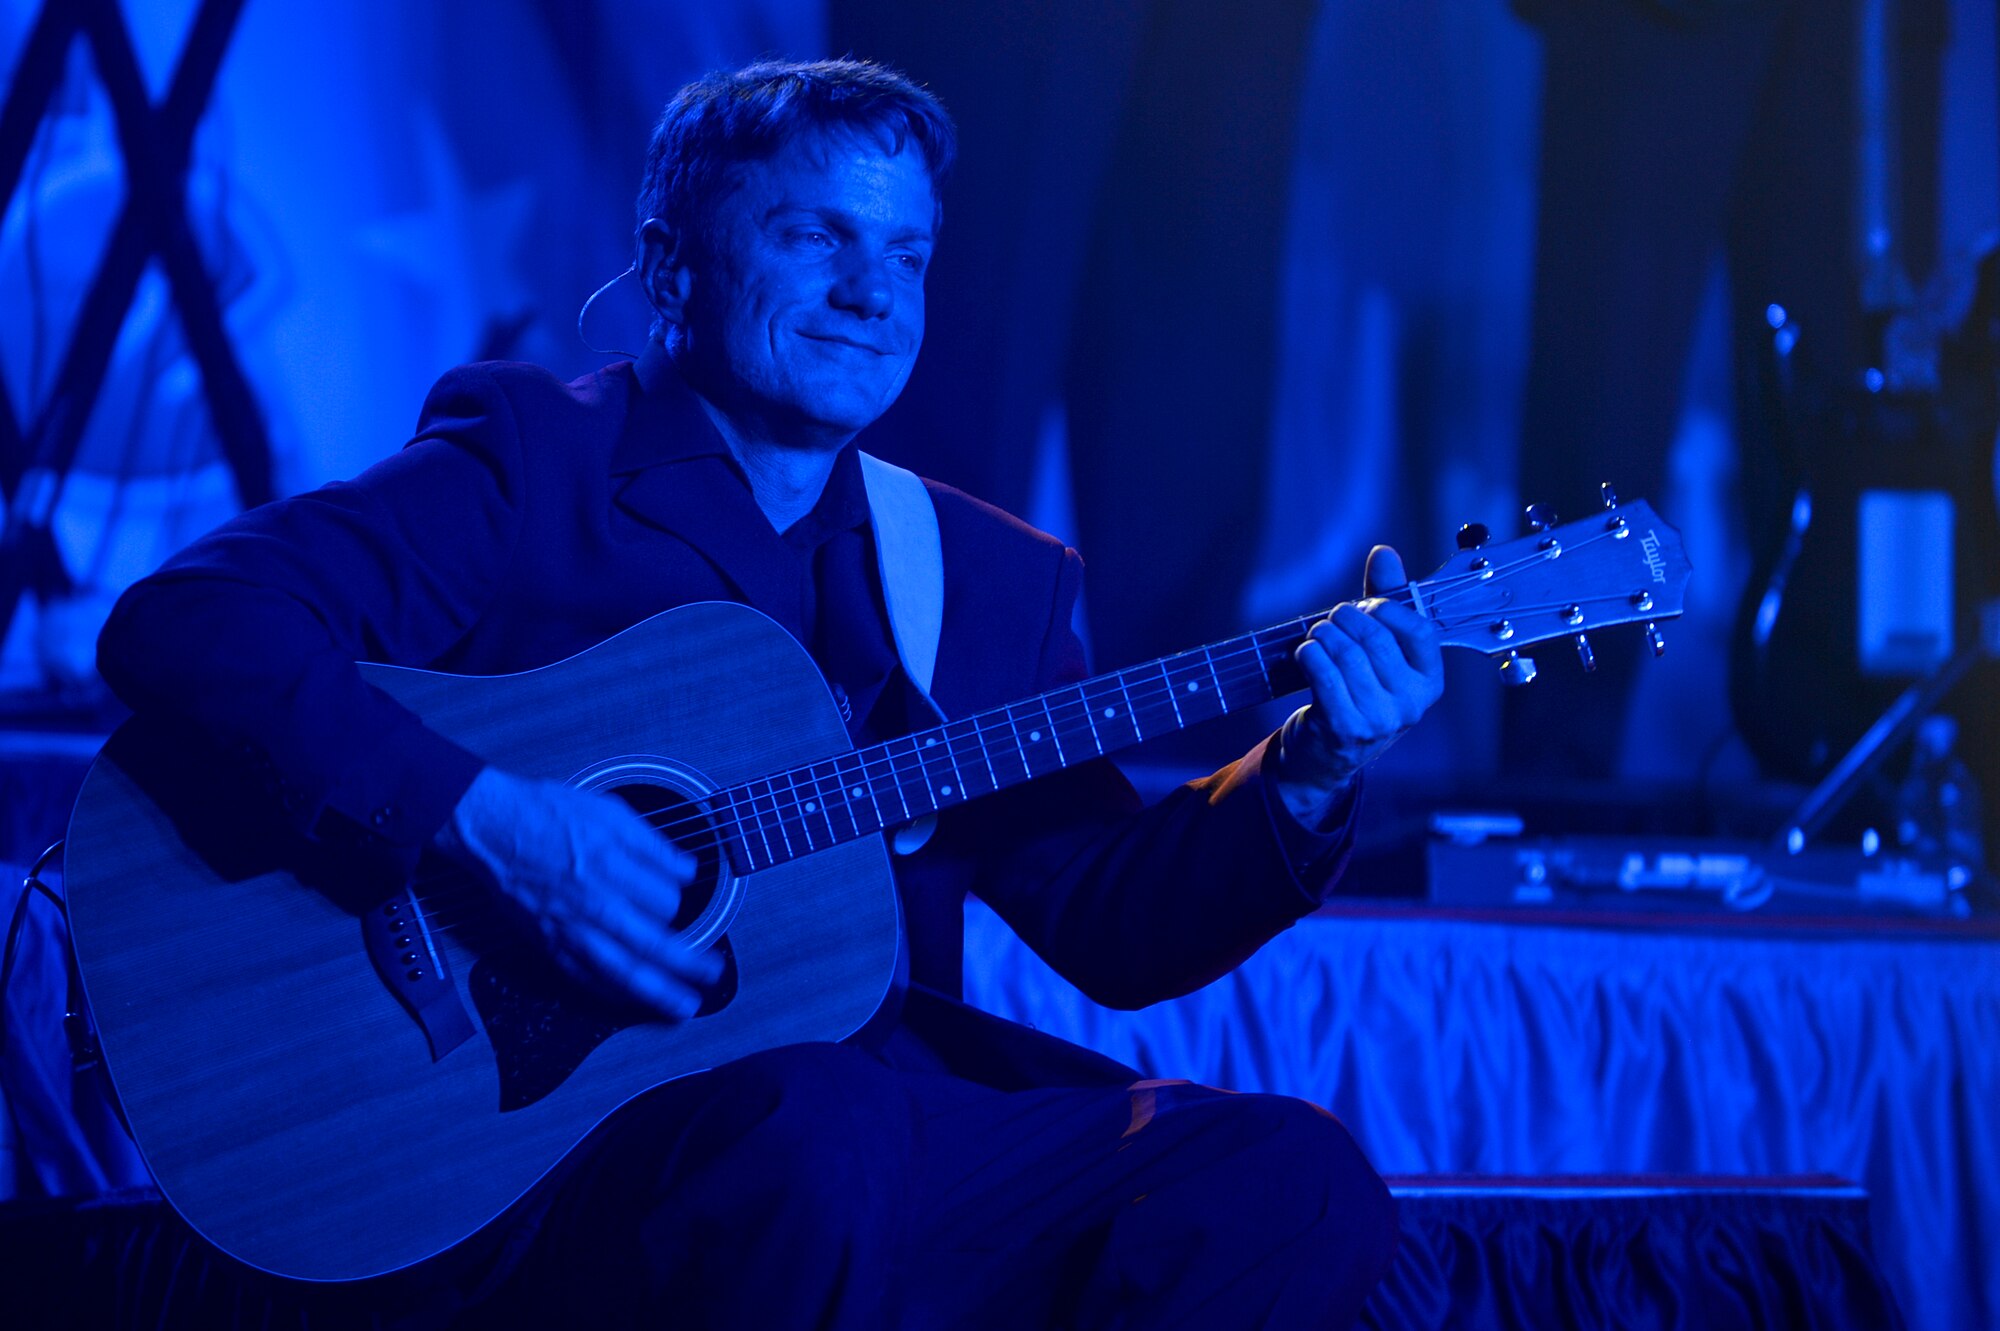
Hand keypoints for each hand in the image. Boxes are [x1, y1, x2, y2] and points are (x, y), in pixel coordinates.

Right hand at [435, 767, 719, 1016]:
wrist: (490, 828)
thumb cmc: (545, 813)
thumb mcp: (608, 811)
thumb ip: (652, 845)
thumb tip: (687, 868)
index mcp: (610, 866)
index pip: (665, 899)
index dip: (680, 898)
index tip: (682, 893)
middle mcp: (592, 903)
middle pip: (651, 944)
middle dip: (689, 964)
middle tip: (712, 973)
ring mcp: (569, 928)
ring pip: (621, 971)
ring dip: (658, 992)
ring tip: (684, 1005)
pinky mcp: (548, 943)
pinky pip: (584, 978)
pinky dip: (611, 994)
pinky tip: (632, 1001)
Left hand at [1272, 545, 1444, 823]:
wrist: (1326, 755)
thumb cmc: (1356, 692)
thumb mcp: (1378, 651)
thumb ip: (1384, 601)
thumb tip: (1384, 552)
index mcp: (1430, 681)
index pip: (1418, 628)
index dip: (1385, 608)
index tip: (1364, 606)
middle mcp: (1411, 703)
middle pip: (1375, 637)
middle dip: (1345, 619)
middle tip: (1330, 620)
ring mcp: (1380, 718)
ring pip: (1346, 653)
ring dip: (1323, 636)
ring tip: (1316, 636)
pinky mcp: (1345, 727)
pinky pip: (1323, 675)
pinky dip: (1309, 655)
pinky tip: (1305, 654)